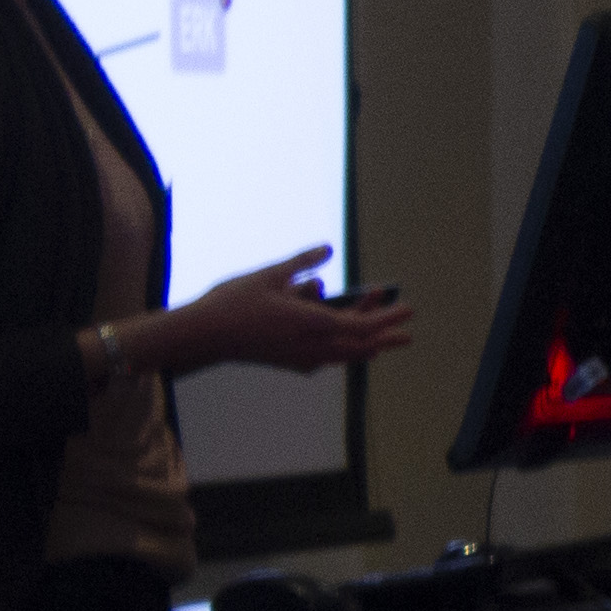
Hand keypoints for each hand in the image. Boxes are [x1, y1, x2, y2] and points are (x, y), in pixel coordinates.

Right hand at [146, 247, 415, 379]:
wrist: (202, 337)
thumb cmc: (233, 303)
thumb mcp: (271, 274)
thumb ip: (302, 263)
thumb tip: (328, 249)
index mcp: (310, 324)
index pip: (361, 327)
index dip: (387, 318)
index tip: (408, 310)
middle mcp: (310, 347)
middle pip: (359, 345)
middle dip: (383, 332)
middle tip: (404, 325)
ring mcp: (300, 358)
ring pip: (344, 352)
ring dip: (362, 335)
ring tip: (372, 314)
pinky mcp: (290, 362)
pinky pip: (326, 355)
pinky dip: (340, 341)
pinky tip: (339, 326)